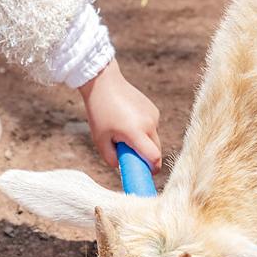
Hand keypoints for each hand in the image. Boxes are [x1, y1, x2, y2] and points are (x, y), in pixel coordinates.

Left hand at [79, 58, 161, 172]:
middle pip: (156, 151)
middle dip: (146, 158)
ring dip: (143, 144)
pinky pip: (152, 128)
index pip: (154, 158)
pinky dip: (144, 132)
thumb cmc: (99, 112)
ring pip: (154, 140)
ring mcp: (154, 115)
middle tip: (130, 157)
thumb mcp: (100, 140)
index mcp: (136, 132)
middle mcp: (149, 124)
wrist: (104, 82)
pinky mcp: (153, 110)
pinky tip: (129, 122)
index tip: (145, 174)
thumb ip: (112, 159)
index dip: (152, 170)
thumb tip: (123, 166)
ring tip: (124, 133)